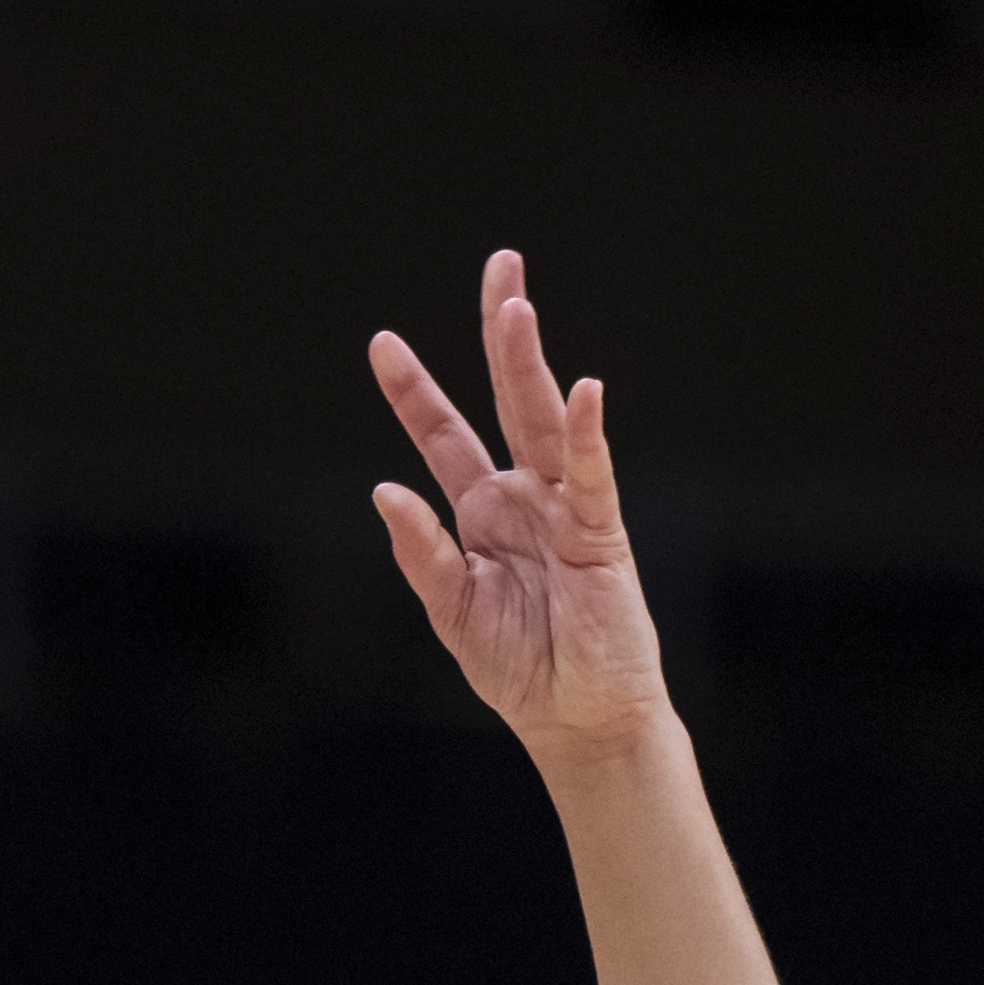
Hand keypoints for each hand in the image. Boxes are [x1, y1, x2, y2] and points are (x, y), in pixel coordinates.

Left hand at [371, 249, 675, 757]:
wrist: (577, 720)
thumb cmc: (518, 668)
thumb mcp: (451, 612)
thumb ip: (421, 554)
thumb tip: (382, 489)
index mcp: (480, 512)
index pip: (444, 434)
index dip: (414, 390)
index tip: (381, 342)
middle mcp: (524, 496)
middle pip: (509, 398)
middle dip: (501, 334)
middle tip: (501, 265)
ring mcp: (565, 509)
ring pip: (546, 421)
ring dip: (530, 364)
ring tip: (516, 306)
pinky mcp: (601, 535)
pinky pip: (593, 477)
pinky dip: (588, 436)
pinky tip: (583, 392)